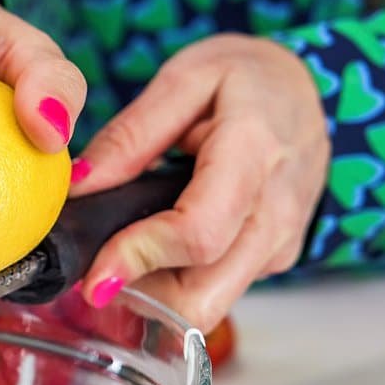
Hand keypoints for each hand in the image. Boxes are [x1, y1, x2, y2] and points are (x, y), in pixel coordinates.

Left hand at [70, 34, 329, 330]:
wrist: (307, 91)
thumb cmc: (246, 79)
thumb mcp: (183, 80)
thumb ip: (129, 136)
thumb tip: (78, 187)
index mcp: (255, 154)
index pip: (198, 234)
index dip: (138, 259)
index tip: (91, 275)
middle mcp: (277, 213)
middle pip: (203, 297)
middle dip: (141, 295)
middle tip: (99, 265)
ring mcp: (281, 244)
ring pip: (207, 305)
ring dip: (155, 293)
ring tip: (127, 244)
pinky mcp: (275, 261)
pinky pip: (217, 292)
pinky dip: (177, 282)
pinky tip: (161, 242)